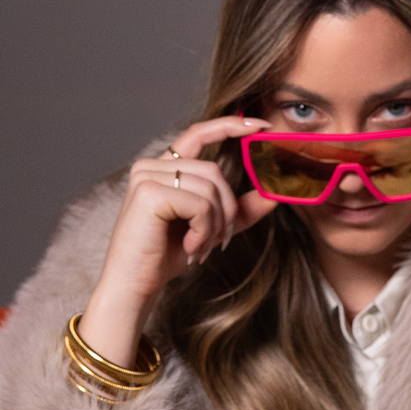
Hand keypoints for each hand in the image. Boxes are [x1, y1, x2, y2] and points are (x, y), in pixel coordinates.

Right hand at [79, 115, 275, 366]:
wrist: (136, 284)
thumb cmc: (167, 254)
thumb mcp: (211, 227)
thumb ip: (240, 209)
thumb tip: (275, 193)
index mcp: (165, 167)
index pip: (201, 133)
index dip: (232, 125)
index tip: (263, 125)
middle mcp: (152, 165)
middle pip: (214, 171)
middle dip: (227, 210)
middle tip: (220, 240)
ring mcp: (147, 176)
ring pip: (210, 188)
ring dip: (215, 225)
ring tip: (201, 247)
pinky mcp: (149, 193)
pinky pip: (200, 204)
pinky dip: (204, 230)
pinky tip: (190, 248)